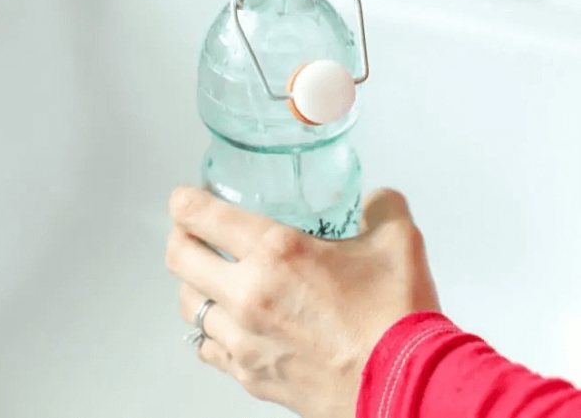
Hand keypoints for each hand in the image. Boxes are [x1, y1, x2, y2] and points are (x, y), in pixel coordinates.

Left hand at [167, 187, 439, 417]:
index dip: (185, 200)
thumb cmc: (396, 320)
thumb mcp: (398, 241)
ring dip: (191, 283)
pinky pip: (208, 347)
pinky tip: (225, 320)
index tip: (185, 196)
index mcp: (277, 251)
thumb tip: (376, 200)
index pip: (202, 216)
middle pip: (179, 258)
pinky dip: (209, 328)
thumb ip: (382, 207)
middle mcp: (249, 294)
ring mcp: (245, 340)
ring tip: (206, 272)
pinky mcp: (251, 376)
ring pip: (188, 305)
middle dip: (179, 236)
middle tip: (190, 228)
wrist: (405, 387)